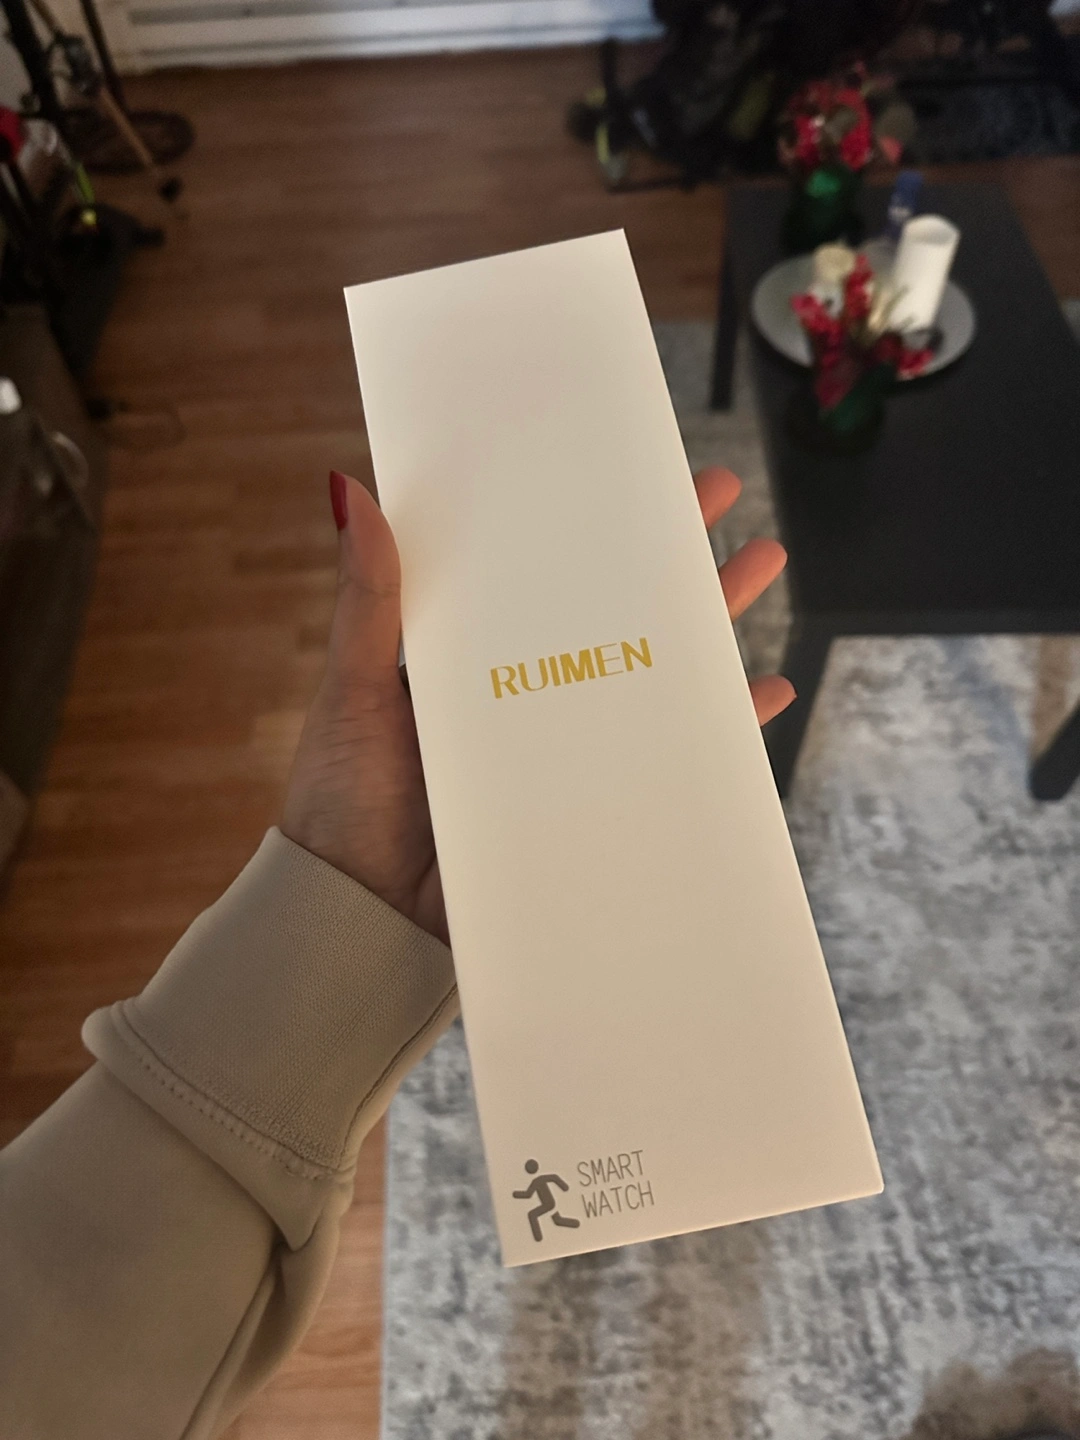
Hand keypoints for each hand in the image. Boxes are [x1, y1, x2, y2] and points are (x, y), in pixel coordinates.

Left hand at [281, 468, 793, 943]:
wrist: (357, 917)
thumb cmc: (340, 799)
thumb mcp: (353, 691)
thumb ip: (368, 605)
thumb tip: (350, 492)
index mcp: (480, 655)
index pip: (548, 570)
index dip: (592, 520)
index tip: (635, 467)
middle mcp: (531, 692)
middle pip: (615, 612)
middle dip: (671, 554)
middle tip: (726, 495)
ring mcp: (566, 751)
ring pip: (652, 676)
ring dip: (710, 625)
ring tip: (763, 570)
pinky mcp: (589, 808)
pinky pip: (666, 764)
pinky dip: (714, 735)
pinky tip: (759, 700)